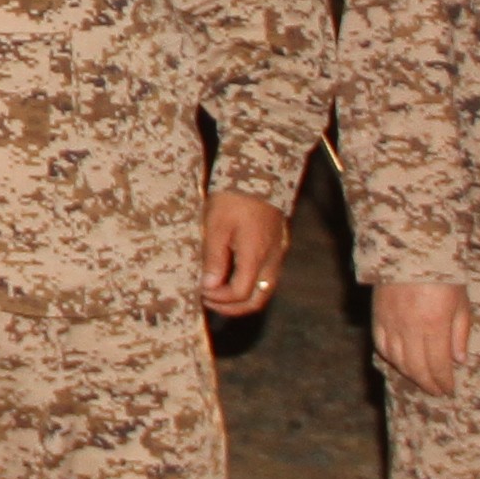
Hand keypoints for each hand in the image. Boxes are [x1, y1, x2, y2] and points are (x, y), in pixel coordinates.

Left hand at [196, 188, 287, 316]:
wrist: (259, 170)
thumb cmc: (234, 196)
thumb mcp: (216, 226)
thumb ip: (214, 258)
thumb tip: (209, 286)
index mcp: (256, 255)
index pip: (240, 293)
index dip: (220, 299)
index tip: (201, 291)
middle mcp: (272, 258)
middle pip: (258, 299)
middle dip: (233, 307)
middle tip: (210, 301)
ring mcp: (277, 253)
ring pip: (264, 289)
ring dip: (241, 296)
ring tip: (217, 290)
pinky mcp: (278, 245)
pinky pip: (266, 275)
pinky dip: (249, 282)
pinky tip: (231, 273)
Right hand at [373, 277, 470, 397]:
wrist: (412, 247)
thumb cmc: (443, 273)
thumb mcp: (461, 301)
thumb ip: (460, 332)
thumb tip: (459, 360)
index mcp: (434, 325)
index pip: (438, 365)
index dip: (443, 381)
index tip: (449, 390)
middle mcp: (410, 328)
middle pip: (417, 367)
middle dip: (428, 383)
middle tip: (436, 391)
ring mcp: (391, 323)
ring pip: (398, 360)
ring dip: (410, 374)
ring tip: (421, 379)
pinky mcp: (378, 316)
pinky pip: (382, 345)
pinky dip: (391, 358)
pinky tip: (400, 362)